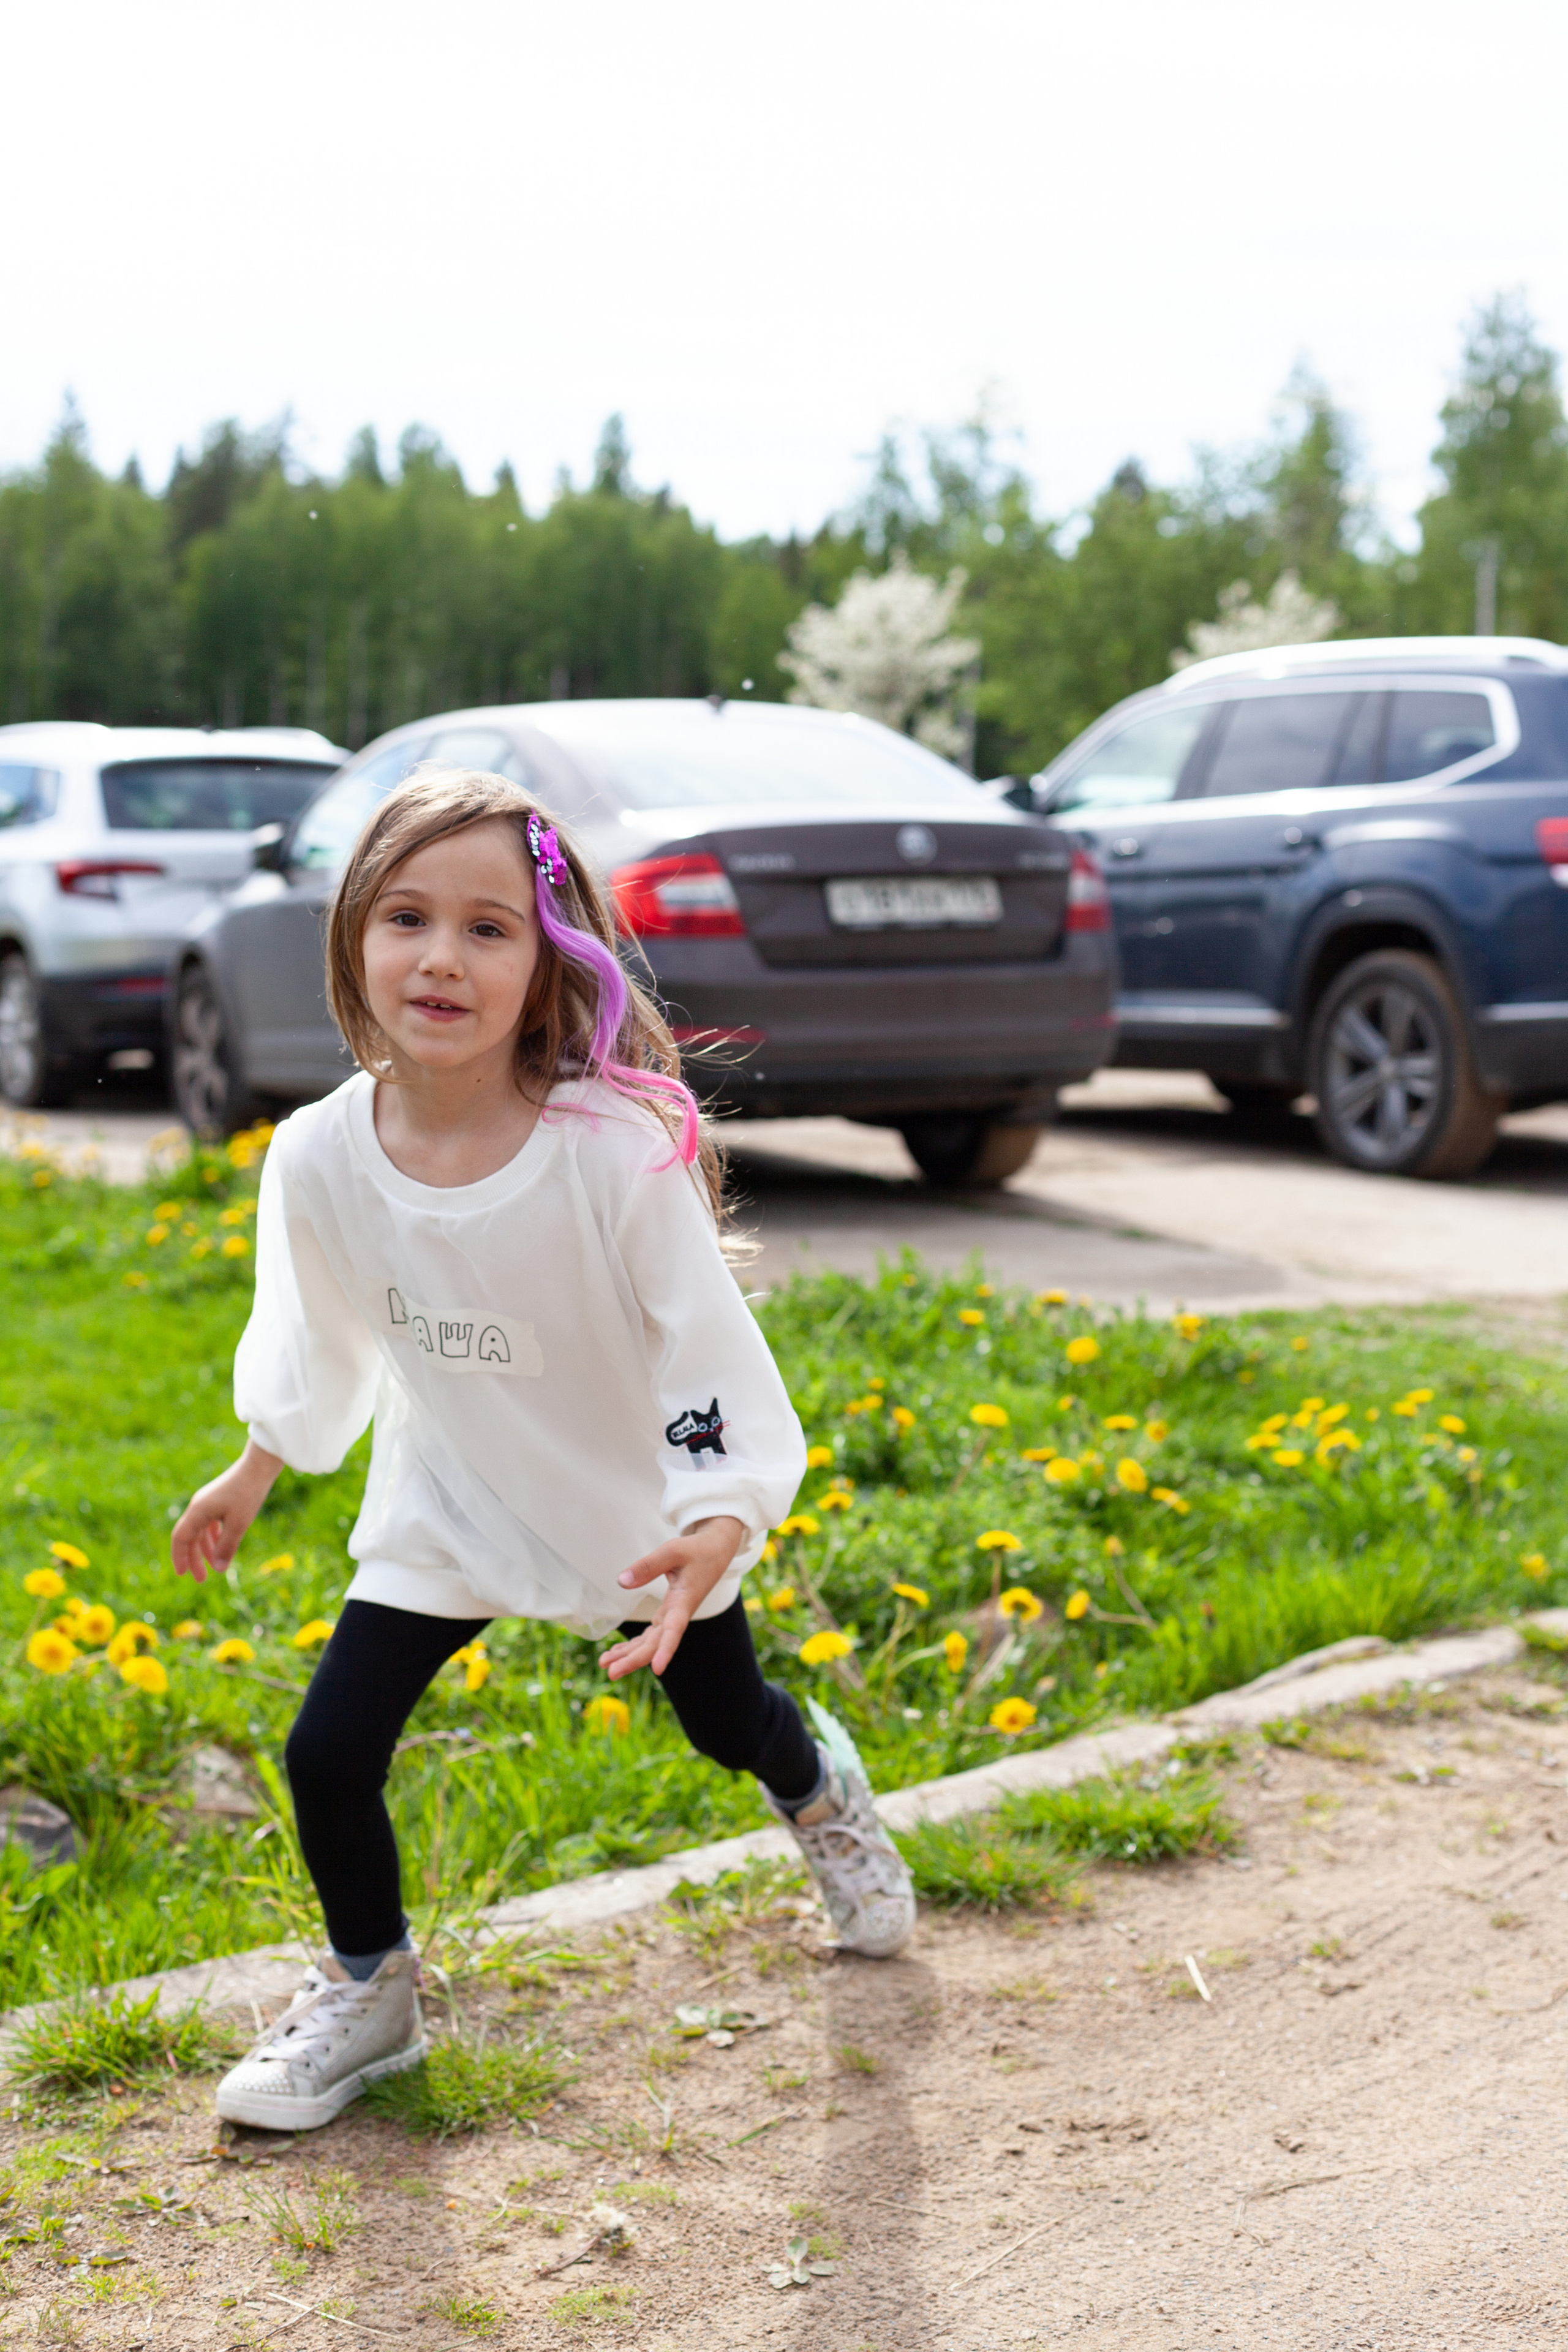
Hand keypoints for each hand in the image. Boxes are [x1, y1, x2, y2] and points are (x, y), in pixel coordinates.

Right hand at [171, 1441, 282, 1583]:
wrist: (260, 1466)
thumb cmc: (249, 1493)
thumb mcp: (239, 1524)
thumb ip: (227, 1546)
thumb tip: (219, 1569)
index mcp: (198, 1511)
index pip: (180, 1538)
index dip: (179, 1557)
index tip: (183, 1575)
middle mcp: (199, 1506)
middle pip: (189, 1537)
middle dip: (193, 1559)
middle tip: (201, 1579)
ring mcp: (208, 1503)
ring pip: (200, 1531)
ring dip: (205, 1550)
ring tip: (215, 1566)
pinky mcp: (218, 1501)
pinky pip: (210, 1523)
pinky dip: (214, 1538)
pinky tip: (221, 1547)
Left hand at [600, 1515, 746, 1679]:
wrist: (715, 1551)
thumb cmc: (696, 1550)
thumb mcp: (672, 1551)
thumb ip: (647, 1566)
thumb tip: (621, 1582)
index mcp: (684, 1601)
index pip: (674, 1630)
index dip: (666, 1649)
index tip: (658, 1669)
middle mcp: (678, 1614)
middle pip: (656, 1642)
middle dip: (633, 1659)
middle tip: (610, 1673)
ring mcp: (673, 1615)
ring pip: (651, 1641)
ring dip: (629, 1654)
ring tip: (605, 1664)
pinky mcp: (668, 1612)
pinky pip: (650, 1634)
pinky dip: (634, 1643)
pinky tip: (617, 1651)